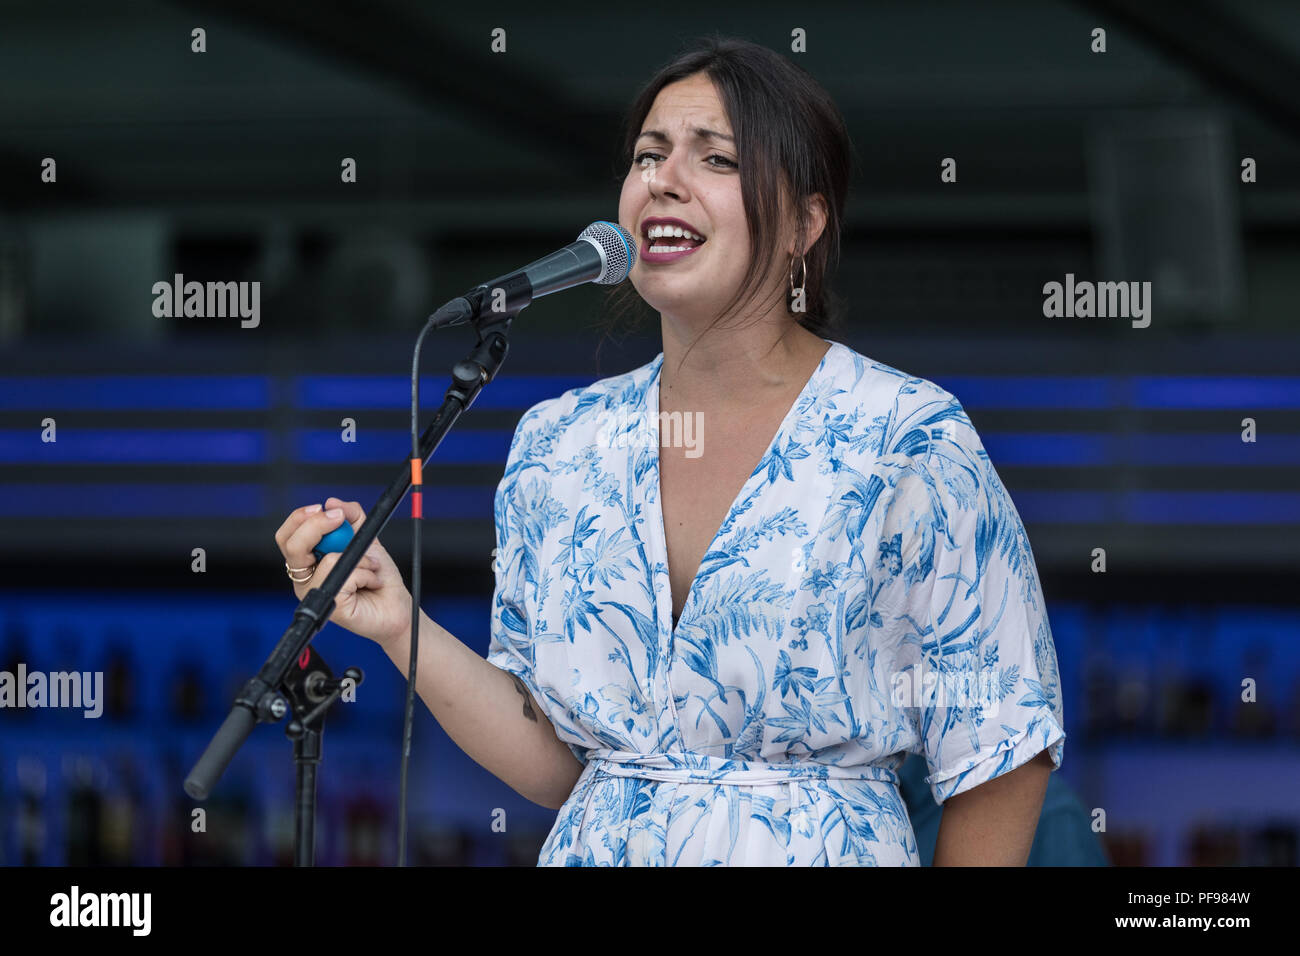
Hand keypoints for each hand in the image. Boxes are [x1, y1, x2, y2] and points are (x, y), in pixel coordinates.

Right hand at [274, 496, 412, 647]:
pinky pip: (347, 576)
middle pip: (292, 545)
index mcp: (308, 561)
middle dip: (317, 525)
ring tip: (371, 566)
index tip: (322, 507)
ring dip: (360, 557)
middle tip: (340, 518)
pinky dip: (366, 573)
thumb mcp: (365, 538)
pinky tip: (372, 582)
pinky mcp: (331, 606)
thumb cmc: (378, 576)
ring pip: (327, 560)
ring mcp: (316, 594)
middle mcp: (306, 578)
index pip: (287, 536)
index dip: (299, 518)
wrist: (396, 605)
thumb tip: (332, 502)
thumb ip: (352, 517)